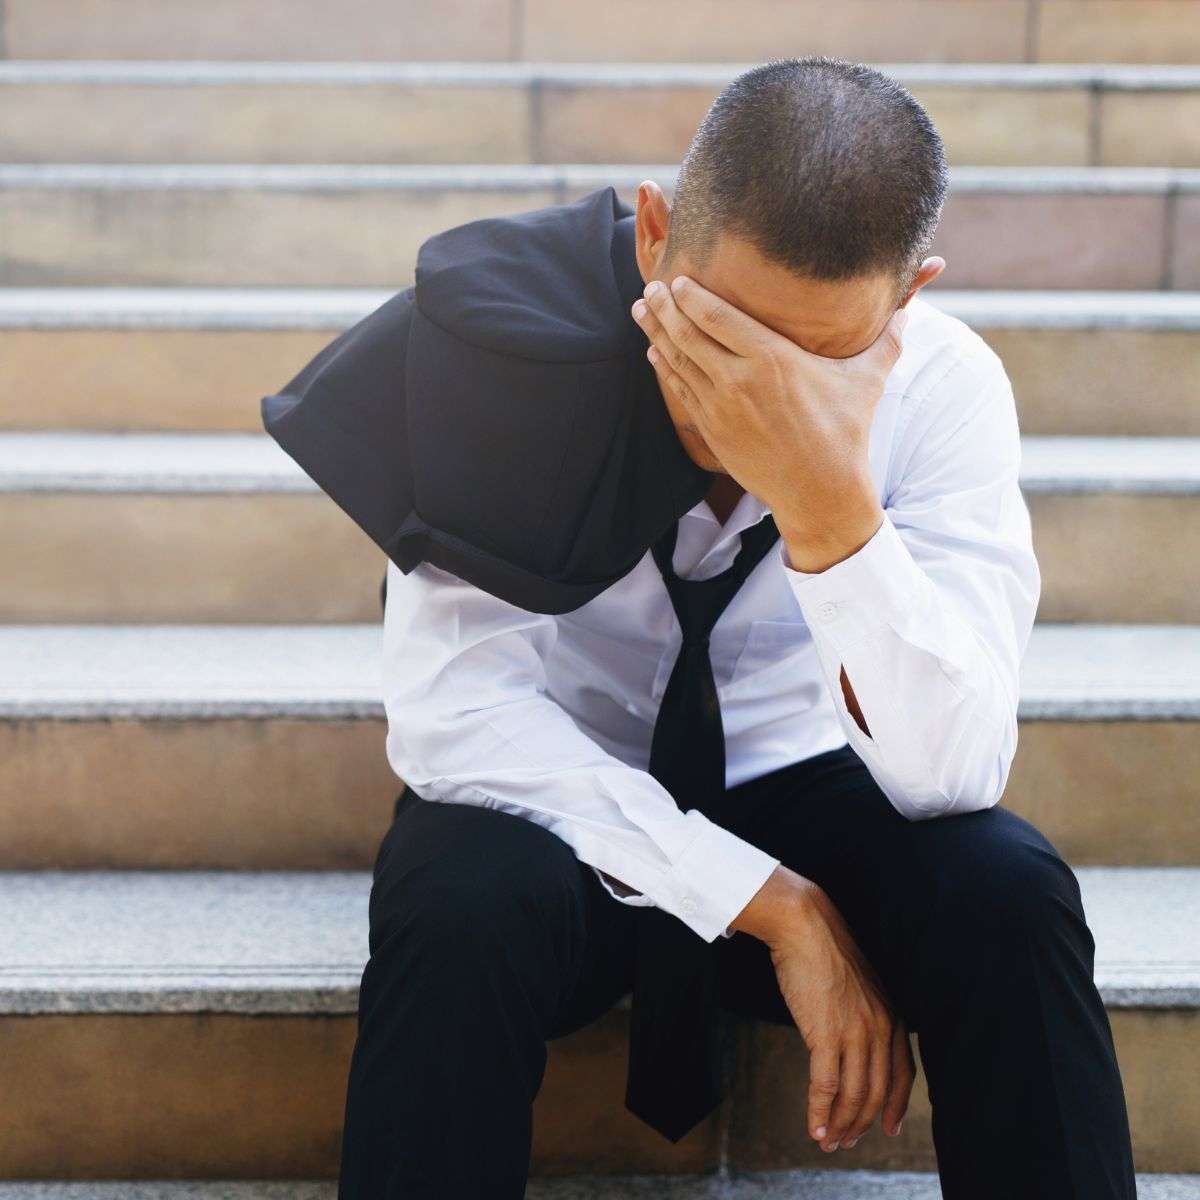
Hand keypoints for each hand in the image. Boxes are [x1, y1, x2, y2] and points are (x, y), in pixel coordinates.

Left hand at [632, 275, 906, 570]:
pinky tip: (654, 352)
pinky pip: (680, 391)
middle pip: (689, 333)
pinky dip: (664, 369)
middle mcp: (739, 380)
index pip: (719, 317)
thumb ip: (887, 336)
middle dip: (664, 306)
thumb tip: (912, 304)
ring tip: (641, 308)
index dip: (691, 295)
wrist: (820, 492)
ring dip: (656, 332)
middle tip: (650, 285)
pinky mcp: (712, 431)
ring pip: (677, 360)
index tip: (676, 277)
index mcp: (773, 359)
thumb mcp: (868, 379)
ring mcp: (720, 407)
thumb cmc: (845, 433)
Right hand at [731, 864, 914, 1151]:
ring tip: (827, 1141)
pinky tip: (813, 1128)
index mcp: (892, 1015)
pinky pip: (825, 1086)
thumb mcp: (859, 985)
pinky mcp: (826, 1034)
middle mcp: (881, 1028)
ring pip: (853, 1095)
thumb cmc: (824, 951)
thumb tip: (851, 1039)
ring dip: (840, 1124)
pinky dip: (820, 1112)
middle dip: (862, 1122)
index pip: (903, 1074)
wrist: (805, 925)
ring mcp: (855, 1033)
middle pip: (877, 1091)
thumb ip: (864, 1014)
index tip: (889, 1127)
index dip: (897, 1105)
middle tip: (846, 1141)